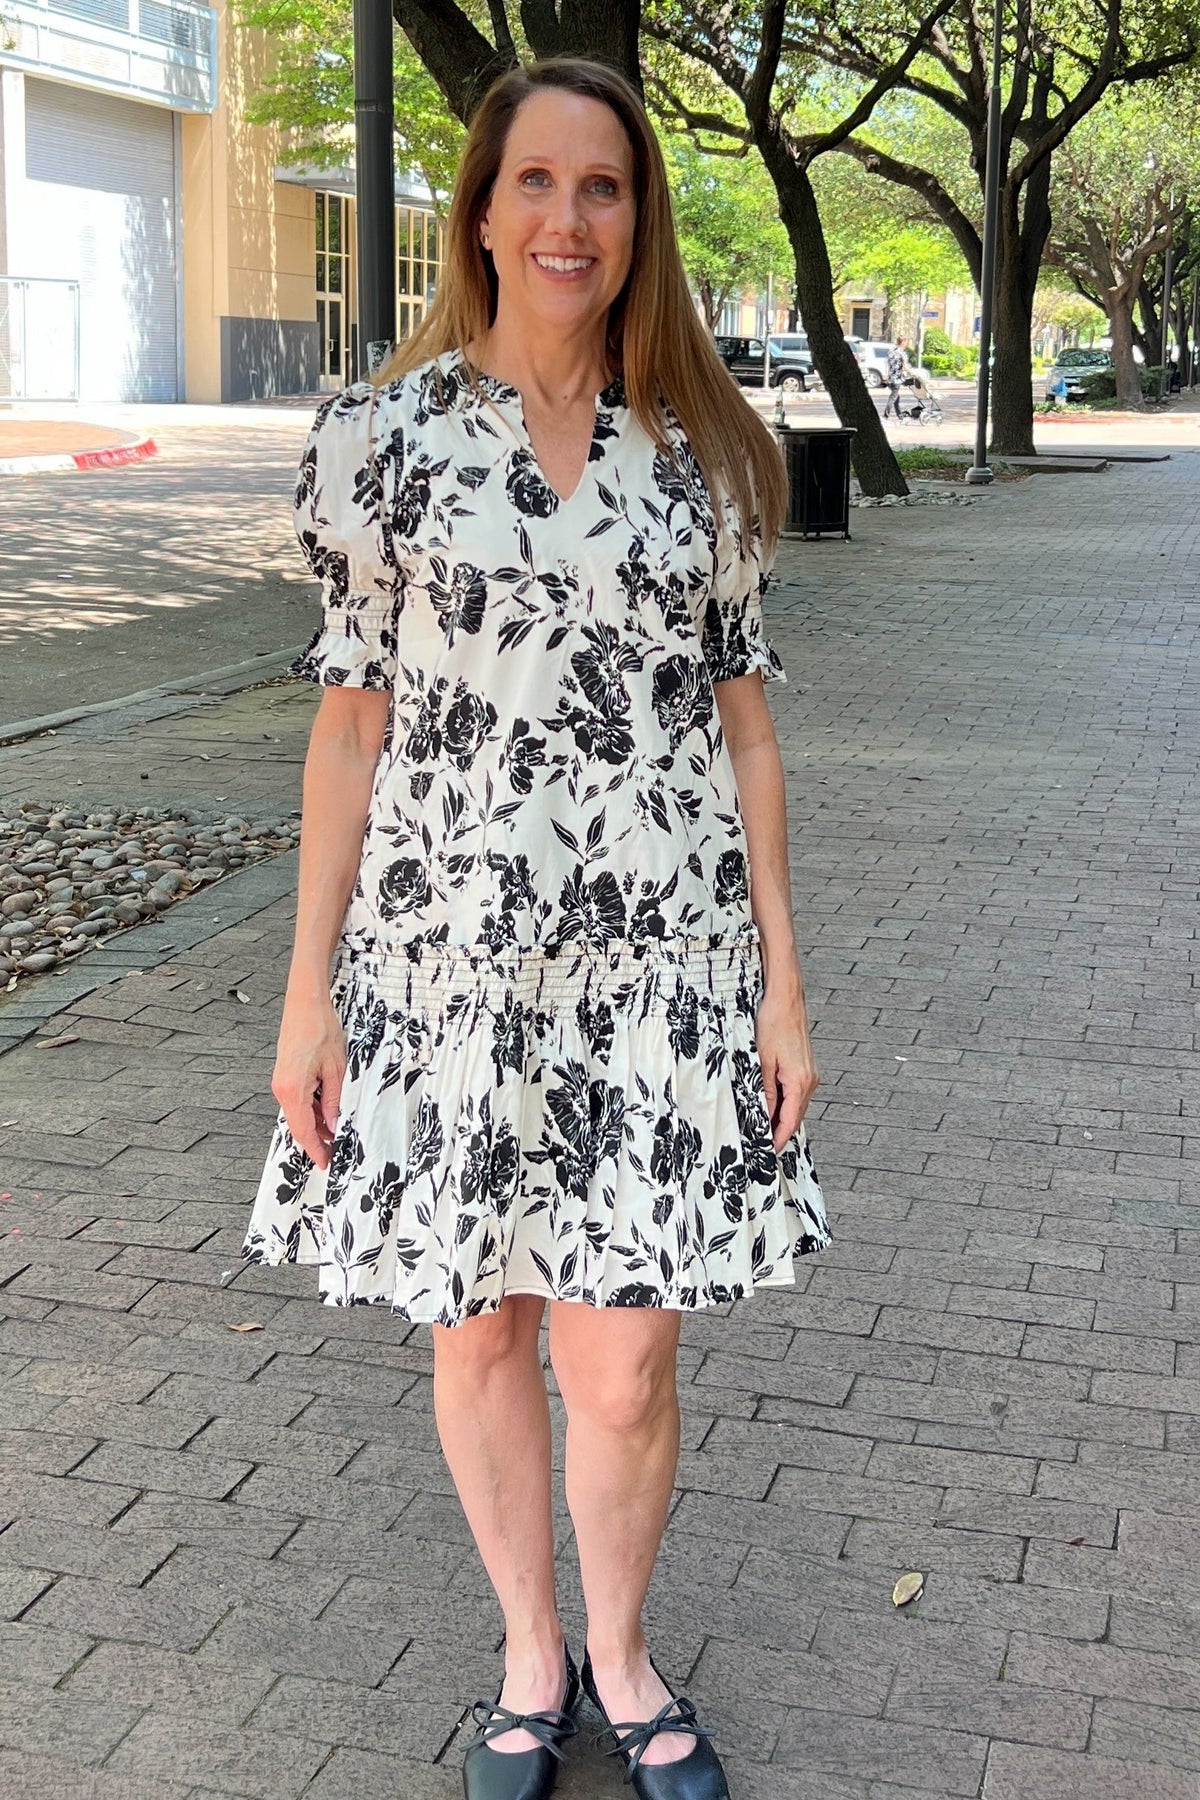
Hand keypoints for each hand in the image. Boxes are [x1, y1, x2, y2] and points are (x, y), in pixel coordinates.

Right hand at [272, 992, 346, 1169]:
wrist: (305, 1003)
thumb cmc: (319, 1028)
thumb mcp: (336, 1069)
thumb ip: (335, 1100)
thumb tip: (336, 1124)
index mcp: (292, 1090)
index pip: (304, 1131)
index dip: (316, 1150)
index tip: (325, 1163)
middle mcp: (282, 1089)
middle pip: (300, 1124)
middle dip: (318, 1139)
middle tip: (336, 1150)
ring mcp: (282, 1082)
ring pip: (300, 1112)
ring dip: (317, 1122)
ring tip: (338, 1129)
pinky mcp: (286, 1075)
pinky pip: (299, 1099)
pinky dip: (313, 1108)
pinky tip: (328, 1109)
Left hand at [755, 986, 818, 1151]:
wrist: (786, 999)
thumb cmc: (773, 1024)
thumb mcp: (762, 1061)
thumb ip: (765, 1090)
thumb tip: (763, 1115)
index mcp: (800, 1082)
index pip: (790, 1122)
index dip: (778, 1139)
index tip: (767, 1152)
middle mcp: (810, 1081)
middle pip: (795, 1117)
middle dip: (779, 1132)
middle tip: (761, 1146)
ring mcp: (810, 1074)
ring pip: (796, 1106)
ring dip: (782, 1118)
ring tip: (763, 1129)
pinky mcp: (806, 1068)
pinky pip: (796, 1094)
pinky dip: (785, 1104)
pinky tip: (771, 1106)